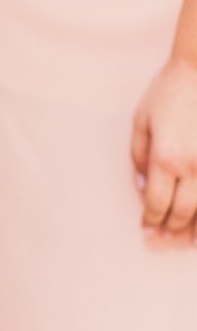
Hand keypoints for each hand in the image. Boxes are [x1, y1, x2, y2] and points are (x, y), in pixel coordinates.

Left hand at [131, 55, 196, 237]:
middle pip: (183, 211)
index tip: (147, 226)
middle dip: (172, 227)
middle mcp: (193, 165)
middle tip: (166, 234)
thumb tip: (141, 187)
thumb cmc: (170, 89)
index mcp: (165, 158)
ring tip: (191, 240)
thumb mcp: (141, 120)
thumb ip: (138, 156)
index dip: (151, 219)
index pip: (156, 203)